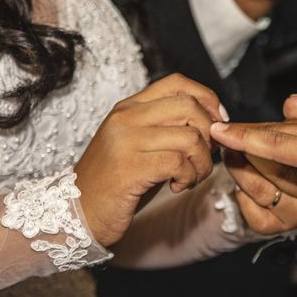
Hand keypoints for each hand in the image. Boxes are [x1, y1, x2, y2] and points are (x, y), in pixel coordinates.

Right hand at [75, 74, 225, 246]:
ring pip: (190, 137)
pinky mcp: (130, 168)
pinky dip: (189, 177)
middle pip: (190, 107)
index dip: (207, 98)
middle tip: (204, 157)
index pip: (177, 83)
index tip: (218, 122)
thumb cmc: (116, 182)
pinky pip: (179, 163)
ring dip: (202, 163)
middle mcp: (126, 117)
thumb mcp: (139, 145)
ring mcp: (126, 141)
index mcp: (128, 107)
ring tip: (190, 178)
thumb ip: (167, 128)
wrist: (77, 214)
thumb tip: (213, 123)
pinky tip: (177, 187)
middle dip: (210, 134)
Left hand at [223, 95, 296, 234]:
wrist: (294, 195)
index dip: (252, 135)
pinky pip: (253, 213)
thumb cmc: (295, 160)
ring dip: (238, 170)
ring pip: (259, 188)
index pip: (287, 147)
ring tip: (230, 156)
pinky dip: (242, 198)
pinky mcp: (282, 227)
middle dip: (243, 151)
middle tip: (225, 139)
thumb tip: (294, 102)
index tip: (225, 128)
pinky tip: (242, 187)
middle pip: (273, 168)